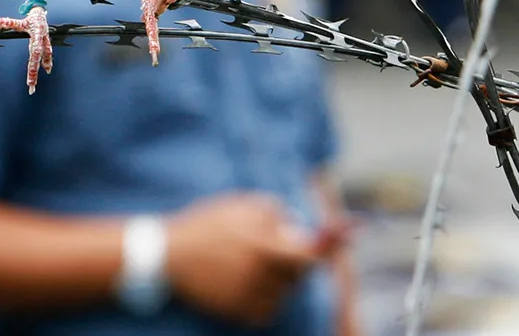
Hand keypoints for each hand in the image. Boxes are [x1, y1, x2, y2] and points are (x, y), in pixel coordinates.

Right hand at [164, 193, 336, 326]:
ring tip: (249, 260)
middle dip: (295, 258)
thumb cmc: (208, 224)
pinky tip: (244, 279)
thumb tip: (302, 229)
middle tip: (272, 244)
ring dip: (279, 277)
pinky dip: (265, 294)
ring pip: (285, 291)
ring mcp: (251, 298)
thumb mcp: (244, 205)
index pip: (311, 254)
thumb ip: (278, 215)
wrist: (167, 255)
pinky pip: (268, 307)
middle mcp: (262, 277)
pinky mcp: (240, 313)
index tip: (351, 234)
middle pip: (299, 273)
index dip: (333, 244)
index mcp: (264, 248)